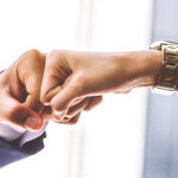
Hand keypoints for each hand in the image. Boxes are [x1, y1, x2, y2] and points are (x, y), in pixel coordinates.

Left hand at [0, 50, 101, 129]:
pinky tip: (53, 109)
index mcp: (30, 58)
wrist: (12, 94)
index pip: (40, 94)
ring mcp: (66, 69)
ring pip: (71, 102)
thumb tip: (36, 125)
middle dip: (45, 113)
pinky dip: (67, 114)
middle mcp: (51, 58)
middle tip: (32, 110)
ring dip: (57, 114)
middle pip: (58, 97)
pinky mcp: (75, 80)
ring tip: (41, 109)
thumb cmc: (3, 98)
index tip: (22, 108)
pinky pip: (79, 104)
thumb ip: (13, 114)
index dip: (31, 111)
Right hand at [40, 50, 157, 119]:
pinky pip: (72, 107)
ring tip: (93, 92)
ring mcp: (65, 79)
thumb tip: (54, 117)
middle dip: (73, 103)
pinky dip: (86, 105)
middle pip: (53, 103)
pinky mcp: (75, 88)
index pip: (45, 97)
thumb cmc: (108, 73)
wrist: (132, 71)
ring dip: (80, 105)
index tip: (81, 88)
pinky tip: (97, 94)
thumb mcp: (80, 88)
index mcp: (53, 61)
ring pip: (63, 107)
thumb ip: (60, 104)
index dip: (64, 99)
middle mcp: (56, 68)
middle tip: (88, 90)